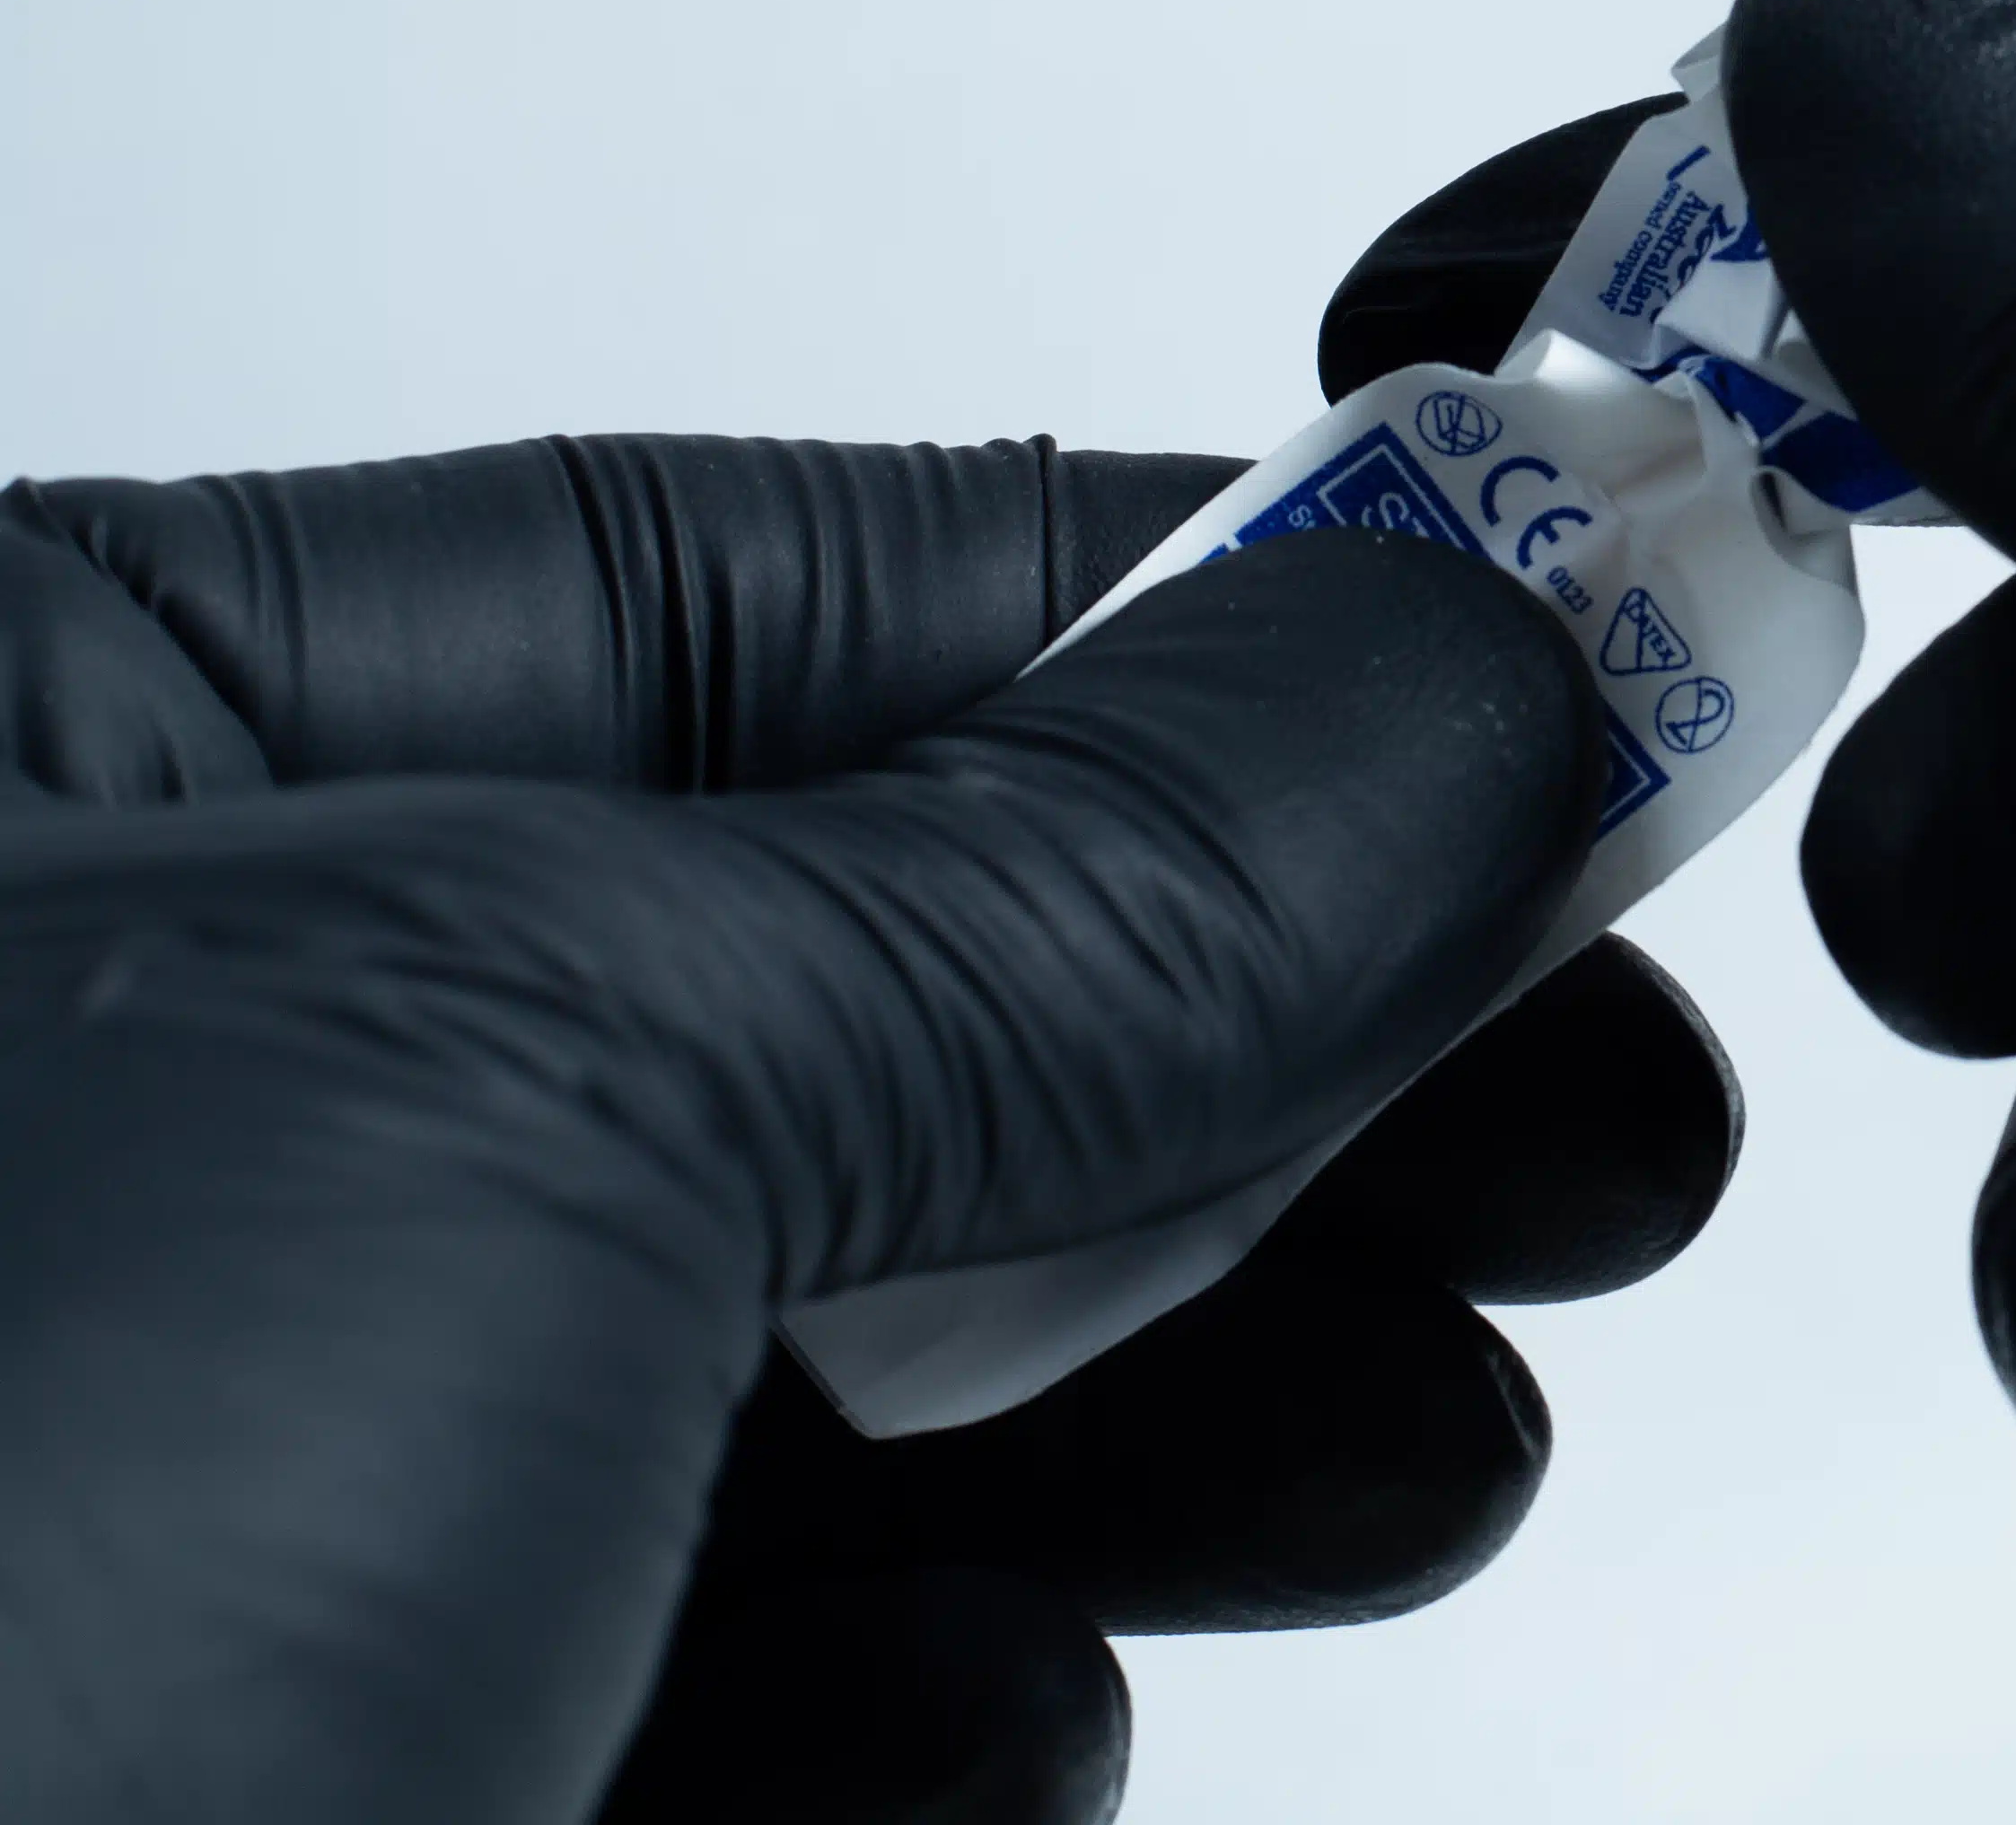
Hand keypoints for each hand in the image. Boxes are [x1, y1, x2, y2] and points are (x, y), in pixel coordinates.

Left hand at [0, 434, 1738, 1824]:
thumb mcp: (515, 1099)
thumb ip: (1062, 864)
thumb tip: (1506, 616)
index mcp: (22, 772)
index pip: (752, 584)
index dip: (1211, 615)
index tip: (1585, 680)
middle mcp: (91, 1110)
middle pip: (834, 992)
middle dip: (1256, 1058)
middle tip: (1584, 1115)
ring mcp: (175, 1494)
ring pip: (807, 1374)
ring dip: (1182, 1397)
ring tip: (1432, 1436)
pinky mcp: (287, 1783)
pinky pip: (707, 1697)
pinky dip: (943, 1716)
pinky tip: (1033, 1753)